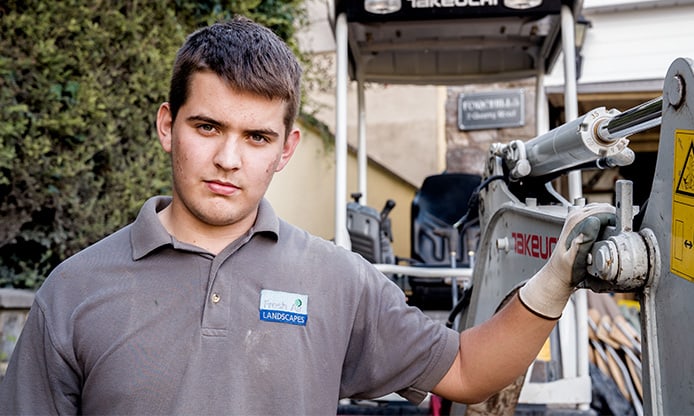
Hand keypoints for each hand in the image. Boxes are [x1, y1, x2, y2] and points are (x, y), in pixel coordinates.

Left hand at [519, 203, 615, 318]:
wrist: (559, 274)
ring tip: (613, 239)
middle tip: (618, 239)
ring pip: (603, 211)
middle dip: (616, 221)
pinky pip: (599, 216)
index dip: (617, 223)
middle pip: (606, 209)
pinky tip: (607, 236)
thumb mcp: (575, 259)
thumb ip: (583, 241)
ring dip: (612, 222)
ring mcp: (577, 217)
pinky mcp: (580, 222)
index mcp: (575, 221)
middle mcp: (575, 215)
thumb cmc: (567, 270)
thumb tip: (594, 222)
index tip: (621, 237)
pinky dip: (607, 223)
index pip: (606, 212)